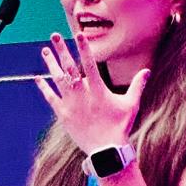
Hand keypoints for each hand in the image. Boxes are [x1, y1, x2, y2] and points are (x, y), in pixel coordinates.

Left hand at [35, 31, 148, 155]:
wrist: (106, 150)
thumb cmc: (120, 126)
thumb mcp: (131, 105)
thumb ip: (137, 86)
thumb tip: (147, 71)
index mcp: (98, 90)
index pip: (89, 64)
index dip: (84, 49)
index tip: (78, 35)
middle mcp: (82, 95)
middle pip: (69, 68)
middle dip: (62, 50)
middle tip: (54, 36)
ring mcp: (71, 104)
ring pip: (58, 80)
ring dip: (51, 64)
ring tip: (44, 51)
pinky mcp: (63, 114)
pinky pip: (51, 98)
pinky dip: (44, 87)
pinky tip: (38, 78)